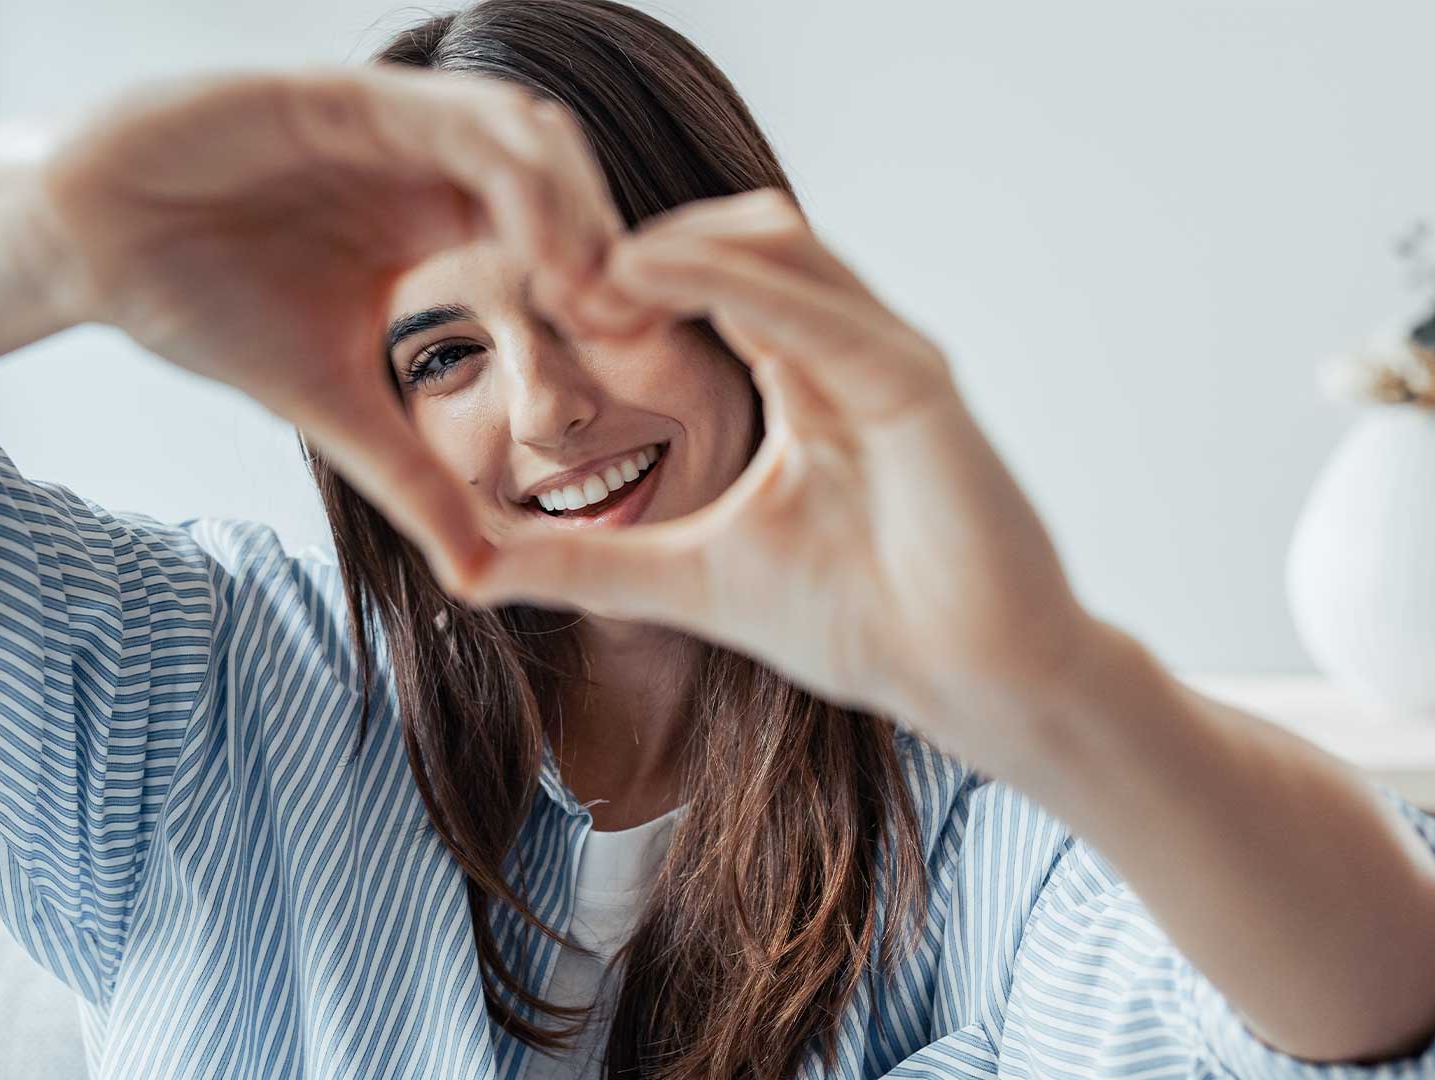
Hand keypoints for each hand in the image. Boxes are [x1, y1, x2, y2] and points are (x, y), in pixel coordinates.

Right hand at [31, 67, 630, 586]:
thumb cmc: (202, 303)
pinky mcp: (342, 96)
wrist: (88, 248)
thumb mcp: (333, 407)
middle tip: (627, 323)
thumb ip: (413, 480)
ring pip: (524, 131)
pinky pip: (451, 118)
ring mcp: (388, 120)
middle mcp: (424, 159)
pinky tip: (527, 247)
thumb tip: (480, 579)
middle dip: (607, 240)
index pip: (556, 229)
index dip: (603, 282)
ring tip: (584, 290)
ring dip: (572, 203)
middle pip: (562, 173)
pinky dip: (507, 173)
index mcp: (433, 214)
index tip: (629, 354)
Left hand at [460, 189, 1100, 751]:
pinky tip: (646, 281)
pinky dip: (729, 282)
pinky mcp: (916, 382)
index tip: (539, 301)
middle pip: (736, 237)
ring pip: (776, 244)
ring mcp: (885, 355)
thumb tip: (468, 569)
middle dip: (638, 245)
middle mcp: (846, 347)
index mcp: (803, 374)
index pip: (707, 284)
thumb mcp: (689, 580)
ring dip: (673, 245)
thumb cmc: (858, 622)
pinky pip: (815, 308)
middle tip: (550, 276)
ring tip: (584, 272)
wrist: (966, 683)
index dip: (622, 279)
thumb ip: (586, 565)